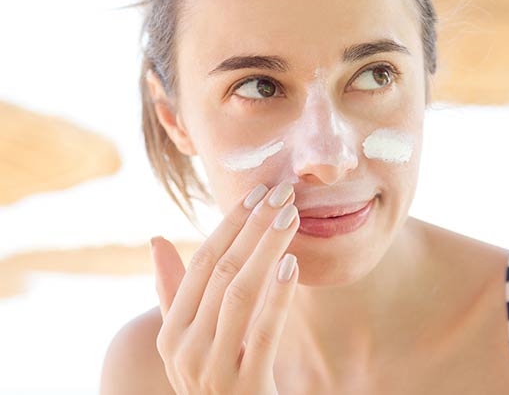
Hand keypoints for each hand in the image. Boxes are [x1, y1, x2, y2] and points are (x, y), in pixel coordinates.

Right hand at [150, 181, 299, 394]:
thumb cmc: (215, 375)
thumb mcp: (188, 339)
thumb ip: (173, 291)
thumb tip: (156, 239)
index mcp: (172, 331)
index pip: (201, 263)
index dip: (230, 223)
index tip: (257, 192)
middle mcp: (185, 349)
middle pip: (223, 271)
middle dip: (255, 226)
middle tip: (282, 193)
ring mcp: (213, 370)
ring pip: (241, 295)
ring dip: (267, 250)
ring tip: (291, 217)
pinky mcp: (248, 388)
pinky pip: (263, 334)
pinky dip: (278, 297)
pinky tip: (292, 265)